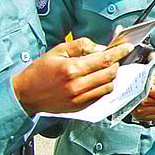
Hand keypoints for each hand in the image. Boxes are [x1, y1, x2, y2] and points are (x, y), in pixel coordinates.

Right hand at [12, 38, 131, 114]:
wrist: (26, 95)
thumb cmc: (40, 71)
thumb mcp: (58, 50)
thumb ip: (81, 46)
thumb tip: (101, 48)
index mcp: (71, 69)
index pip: (104, 60)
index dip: (119, 52)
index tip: (128, 47)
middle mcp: (77, 85)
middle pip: (109, 74)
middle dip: (116, 63)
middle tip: (114, 57)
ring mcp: (78, 99)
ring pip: (108, 87)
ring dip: (111, 76)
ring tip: (105, 69)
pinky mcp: (79, 107)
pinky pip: (100, 97)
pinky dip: (104, 87)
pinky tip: (98, 80)